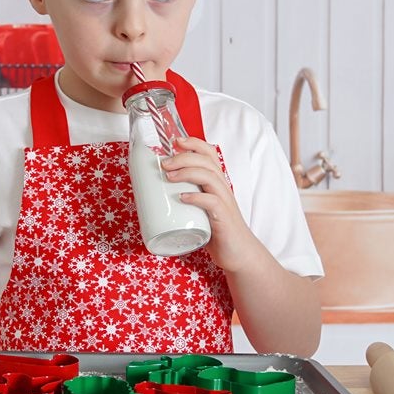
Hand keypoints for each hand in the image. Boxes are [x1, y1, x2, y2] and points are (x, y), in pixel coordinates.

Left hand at [162, 136, 268, 272]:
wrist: (239, 253)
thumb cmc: (217, 230)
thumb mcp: (201, 208)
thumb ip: (186, 197)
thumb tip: (154, 193)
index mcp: (217, 183)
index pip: (209, 154)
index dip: (194, 143)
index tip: (175, 141)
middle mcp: (222, 188)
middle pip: (207, 161)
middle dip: (184, 157)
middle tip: (164, 164)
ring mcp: (224, 202)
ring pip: (210, 177)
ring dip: (188, 172)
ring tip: (169, 177)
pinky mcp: (223, 218)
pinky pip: (212, 202)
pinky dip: (197, 197)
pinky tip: (183, 198)